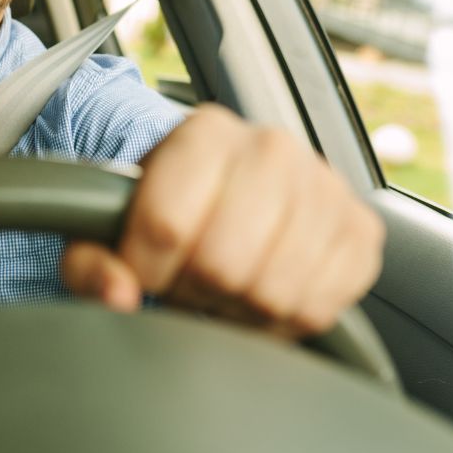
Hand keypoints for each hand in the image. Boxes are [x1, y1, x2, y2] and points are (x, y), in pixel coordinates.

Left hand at [61, 104, 384, 336]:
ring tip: (221, 284)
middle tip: (185, 278)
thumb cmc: (164, 211)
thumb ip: (90, 262)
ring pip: (271, 291)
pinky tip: (260, 292)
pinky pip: (318, 307)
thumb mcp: (107, 230)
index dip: (146, 268)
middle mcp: (273, 148)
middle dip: (192, 289)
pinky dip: (281, 320)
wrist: (225, 193)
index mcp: (205, 132)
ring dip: (236, 308)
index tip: (143, 269)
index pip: (167, 222)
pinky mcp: (361, 232)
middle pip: (222, 262)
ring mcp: (326, 187)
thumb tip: (119, 293)